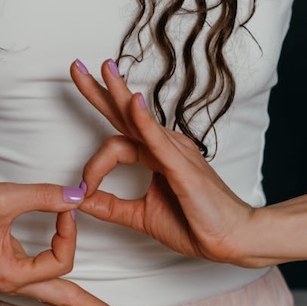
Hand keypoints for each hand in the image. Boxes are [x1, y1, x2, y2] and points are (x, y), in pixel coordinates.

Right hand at [0, 176, 126, 305]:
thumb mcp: (4, 197)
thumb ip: (45, 196)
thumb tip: (79, 196)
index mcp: (9, 274)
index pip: (59, 262)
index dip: (69, 233)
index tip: (67, 206)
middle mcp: (10, 282)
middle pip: (61, 301)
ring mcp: (9, 278)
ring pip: (53, 298)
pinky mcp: (8, 268)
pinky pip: (42, 287)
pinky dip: (61, 298)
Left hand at [70, 59, 255, 264]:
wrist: (230, 238)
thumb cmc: (195, 225)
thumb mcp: (140, 216)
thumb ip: (110, 207)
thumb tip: (79, 200)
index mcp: (155, 155)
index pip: (116, 143)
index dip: (93, 166)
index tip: (82, 191)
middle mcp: (165, 146)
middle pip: (125, 114)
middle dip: (100, 91)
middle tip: (77, 67)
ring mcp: (175, 152)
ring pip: (138, 120)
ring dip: (117, 95)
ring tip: (102, 69)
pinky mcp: (182, 165)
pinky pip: (158, 140)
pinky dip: (144, 121)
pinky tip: (132, 101)